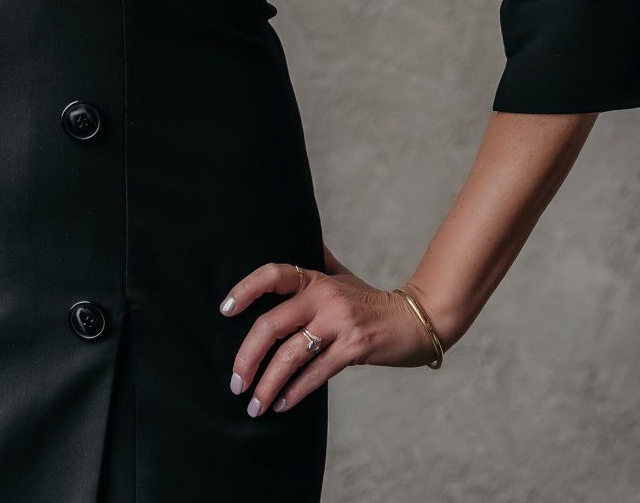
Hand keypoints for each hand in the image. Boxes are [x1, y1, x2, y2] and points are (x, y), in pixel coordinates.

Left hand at [218, 241, 441, 416]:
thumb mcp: (342, 276)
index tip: (224, 310)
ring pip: (291, 355)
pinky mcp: (355, 348)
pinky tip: (282, 404)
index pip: (274, 275)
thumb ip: (318, 262)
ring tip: (254, 405)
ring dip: (267, 383)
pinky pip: (316, 373)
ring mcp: (340, 322)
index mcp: (316, 279)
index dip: (245, 289)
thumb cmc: (371, 300)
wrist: (415, 320)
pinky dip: (295, 391)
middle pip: (272, 324)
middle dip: (247, 356)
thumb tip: (297, 235)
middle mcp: (324, 296)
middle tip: (235, 383)